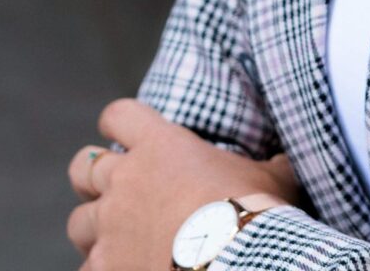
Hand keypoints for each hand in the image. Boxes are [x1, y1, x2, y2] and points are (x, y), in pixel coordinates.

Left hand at [66, 99, 298, 269]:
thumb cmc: (253, 214)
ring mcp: (109, 226)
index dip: (119, 123)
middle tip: (111, 190)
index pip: (119, 115)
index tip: (123, 132)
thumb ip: (273, 164)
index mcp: (159, 145)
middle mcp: (125, 180)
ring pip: (79, 221)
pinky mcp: (104, 267)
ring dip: (94, 229)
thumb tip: (291, 160)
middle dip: (91, 177)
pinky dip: (101, 270)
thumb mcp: (272, 180)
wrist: (236, 262)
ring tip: (113, 240)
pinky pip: (87, 267)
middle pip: (84, 166)